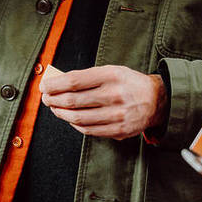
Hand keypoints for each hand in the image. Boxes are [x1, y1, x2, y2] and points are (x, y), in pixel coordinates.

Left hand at [41, 65, 166, 139]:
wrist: (157, 100)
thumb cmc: (127, 83)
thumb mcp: (110, 71)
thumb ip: (86, 77)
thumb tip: (57, 83)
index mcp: (111, 75)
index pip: (74, 81)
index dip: (54, 85)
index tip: (44, 86)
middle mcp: (115, 95)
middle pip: (73, 100)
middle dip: (53, 100)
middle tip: (46, 99)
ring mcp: (118, 114)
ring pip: (79, 118)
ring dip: (61, 114)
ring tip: (55, 109)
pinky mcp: (120, 130)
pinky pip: (89, 130)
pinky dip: (75, 125)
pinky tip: (70, 119)